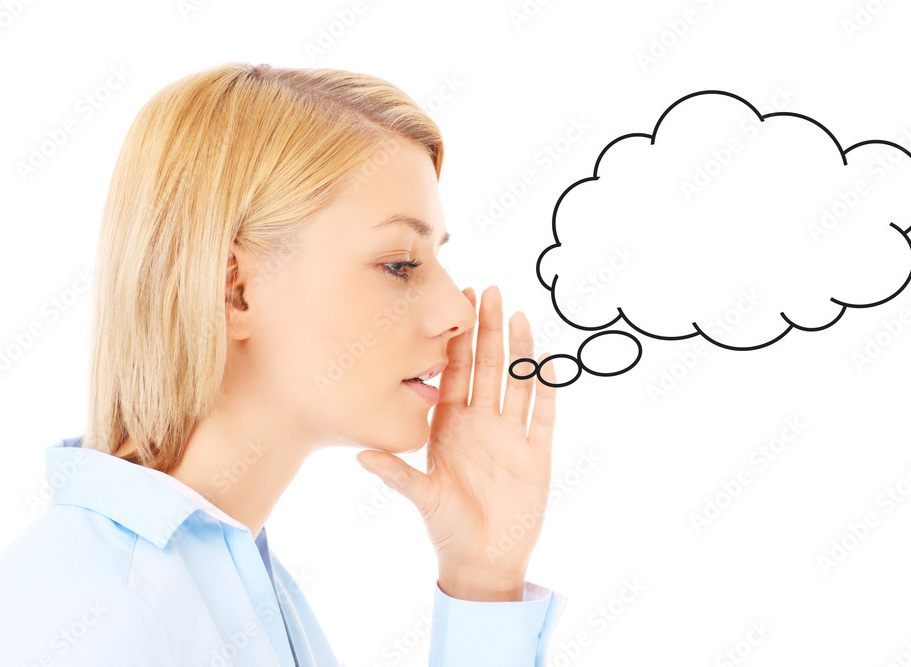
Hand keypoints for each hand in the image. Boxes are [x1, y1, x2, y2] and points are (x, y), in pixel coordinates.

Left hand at [355, 285, 557, 600]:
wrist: (483, 560)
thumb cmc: (447, 527)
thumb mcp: (422, 497)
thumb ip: (398, 475)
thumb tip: (362, 456)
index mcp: (451, 425)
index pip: (455, 372)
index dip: (457, 339)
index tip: (457, 304)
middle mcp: (480, 422)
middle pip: (487, 366)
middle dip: (487, 328)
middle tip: (489, 289)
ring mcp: (509, 435)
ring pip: (516, 382)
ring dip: (518, 349)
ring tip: (517, 314)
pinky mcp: (535, 453)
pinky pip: (541, 414)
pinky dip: (545, 388)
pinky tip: (548, 361)